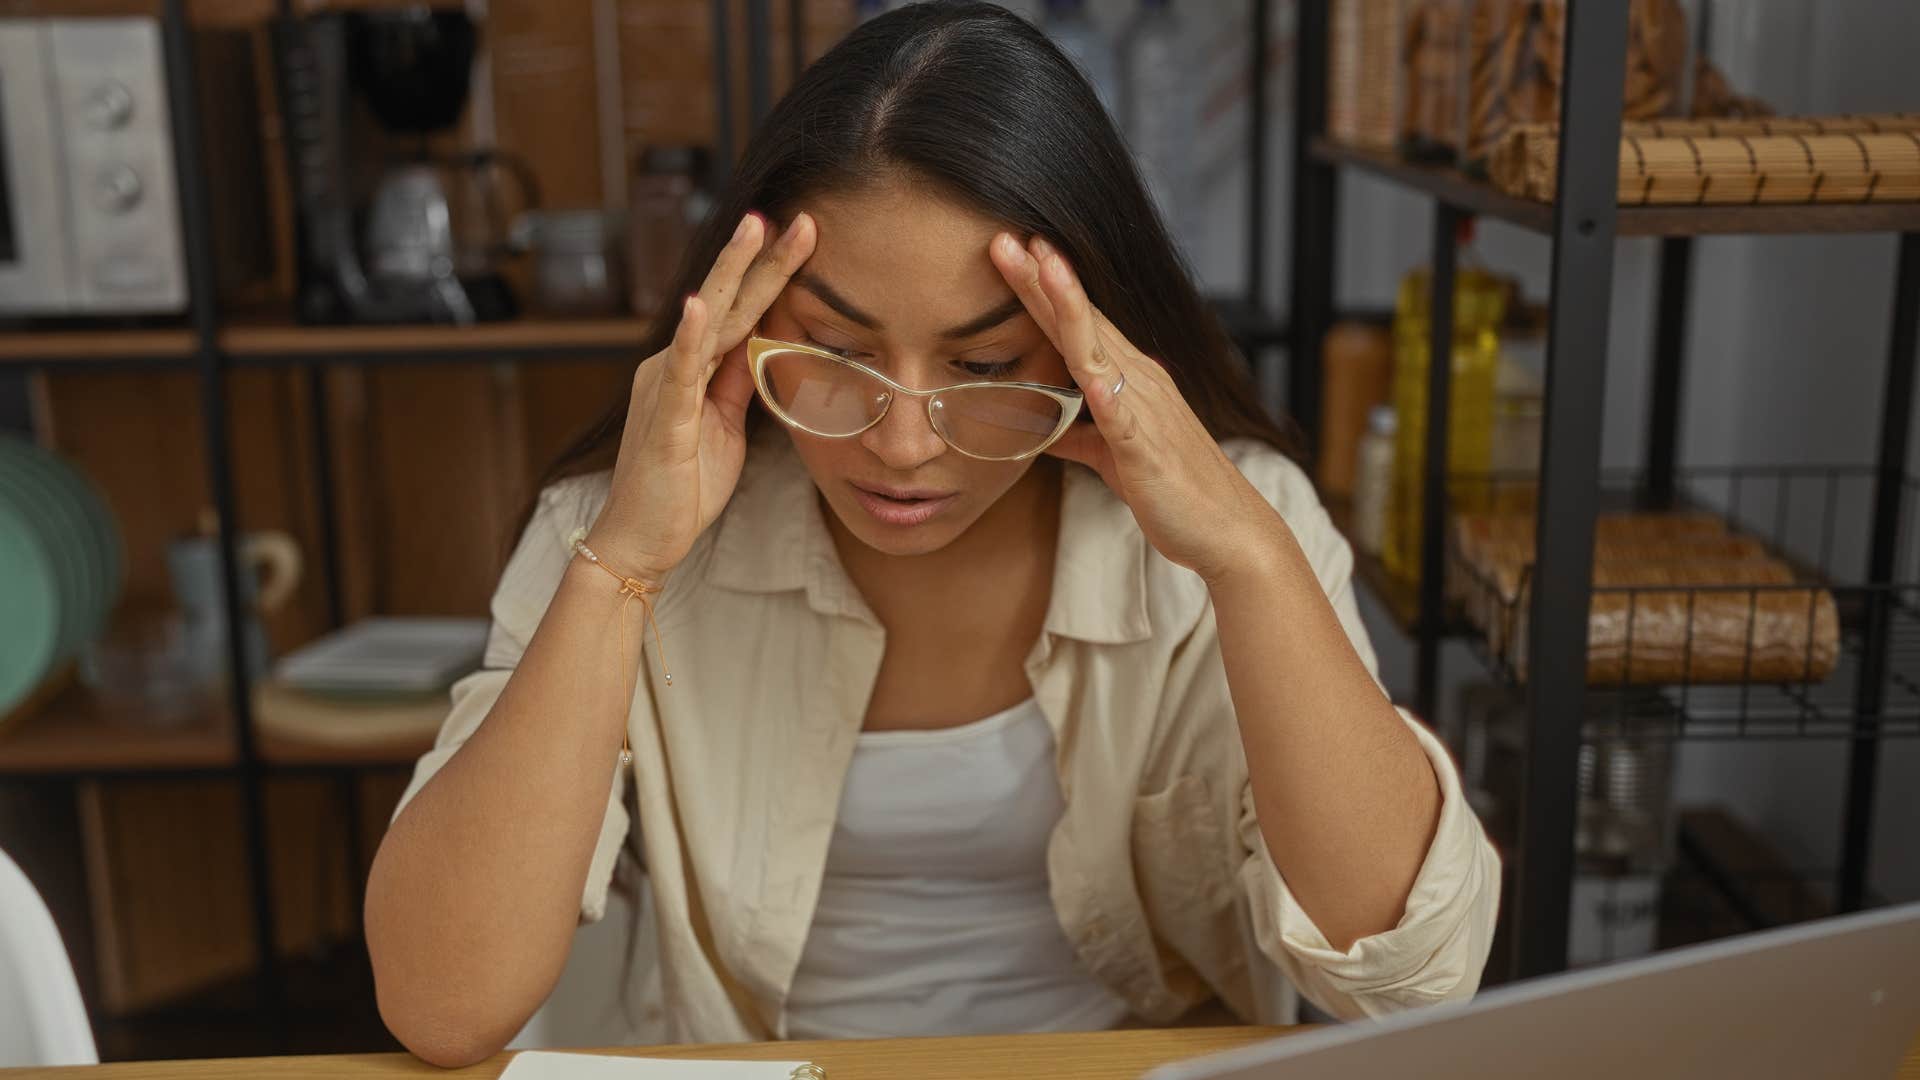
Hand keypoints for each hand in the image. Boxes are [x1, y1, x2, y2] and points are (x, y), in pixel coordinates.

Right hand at [587, 211, 816, 579]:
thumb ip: (737, 381)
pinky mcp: (665, 418)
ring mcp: (667, 387)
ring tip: (755, 230)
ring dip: (731, 274)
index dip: (772, 274)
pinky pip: (680, 371)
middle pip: (728, 301)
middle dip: (763, 258)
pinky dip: (691, 335)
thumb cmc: (683, 486)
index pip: (741, 311)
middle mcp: (674, 364)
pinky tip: (701, 304)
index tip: (805, 237)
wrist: (642, 538)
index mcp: (692, 367)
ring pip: (708, 321)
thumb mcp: (725, 425)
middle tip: (797, 217)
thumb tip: (763, 345)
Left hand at [990, 232, 1282, 584]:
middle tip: (1007, 237)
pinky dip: (1106, 393)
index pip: (1078, 324)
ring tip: (1042, 267)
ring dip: (1069, 308)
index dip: (1045, 288)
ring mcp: (1145, 412)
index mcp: (1129, 380)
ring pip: (1097, 351)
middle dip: (1045, 279)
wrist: (1226, 528)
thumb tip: (1043, 426)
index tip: (1012, 251)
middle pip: (1082, 322)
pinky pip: (1122, 417)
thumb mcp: (1112, 456)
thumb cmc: (1172, 490)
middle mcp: (1139, 382)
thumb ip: (1078, 436)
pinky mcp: (1147, 450)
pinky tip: (1090, 373)